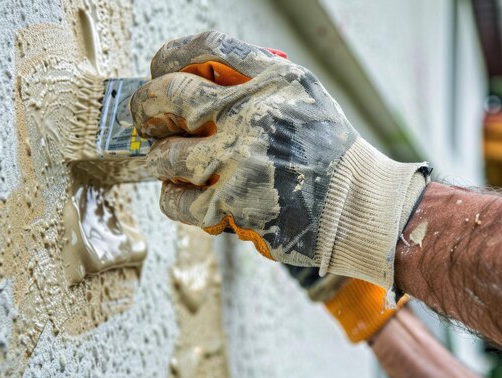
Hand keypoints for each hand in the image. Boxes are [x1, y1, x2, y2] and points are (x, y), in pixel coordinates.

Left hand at [131, 31, 428, 295]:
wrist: (356, 204)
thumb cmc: (330, 152)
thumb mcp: (304, 96)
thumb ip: (257, 79)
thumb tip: (200, 79)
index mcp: (273, 79)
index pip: (205, 48)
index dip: (170, 57)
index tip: (158, 69)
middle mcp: (254, 113)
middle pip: (170, 96)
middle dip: (144, 107)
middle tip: (144, 117)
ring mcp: (241, 160)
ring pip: (167, 156)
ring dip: (157, 160)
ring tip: (163, 162)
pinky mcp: (234, 203)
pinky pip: (179, 201)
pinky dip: (173, 198)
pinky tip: (182, 194)